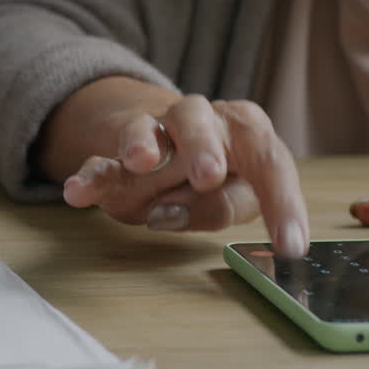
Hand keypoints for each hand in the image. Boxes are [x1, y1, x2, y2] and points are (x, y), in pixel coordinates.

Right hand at [61, 94, 308, 257]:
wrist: (159, 145)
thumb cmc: (212, 178)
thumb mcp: (232, 196)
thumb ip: (223, 205)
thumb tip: (190, 211)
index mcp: (244, 132)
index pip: (269, 161)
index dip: (282, 203)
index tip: (290, 246)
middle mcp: (200, 122)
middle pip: (202, 122)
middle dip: (204, 146)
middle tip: (208, 175)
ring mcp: (154, 136)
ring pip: (148, 130)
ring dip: (142, 144)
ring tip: (140, 162)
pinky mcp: (116, 157)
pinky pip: (102, 164)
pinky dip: (91, 177)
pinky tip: (78, 193)